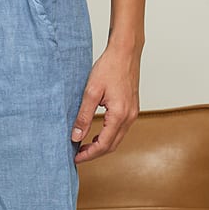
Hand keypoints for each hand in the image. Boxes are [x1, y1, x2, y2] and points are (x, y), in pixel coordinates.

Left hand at [70, 39, 141, 162]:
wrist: (125, 52)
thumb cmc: (109, 67)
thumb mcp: (91, 92)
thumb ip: (83, 117)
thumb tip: (76, 136)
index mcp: (119, 114)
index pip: (104, 144)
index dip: (89, 154)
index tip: (76, 158)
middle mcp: (129, 117)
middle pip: (112, 146)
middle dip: (94, 153)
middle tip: (78, 155)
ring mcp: (132, 113)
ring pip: (117, 139)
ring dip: (101, 146)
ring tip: (84, 146)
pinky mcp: (132, 109)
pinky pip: (120, 130)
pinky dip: (108, 137)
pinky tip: (96, 134)